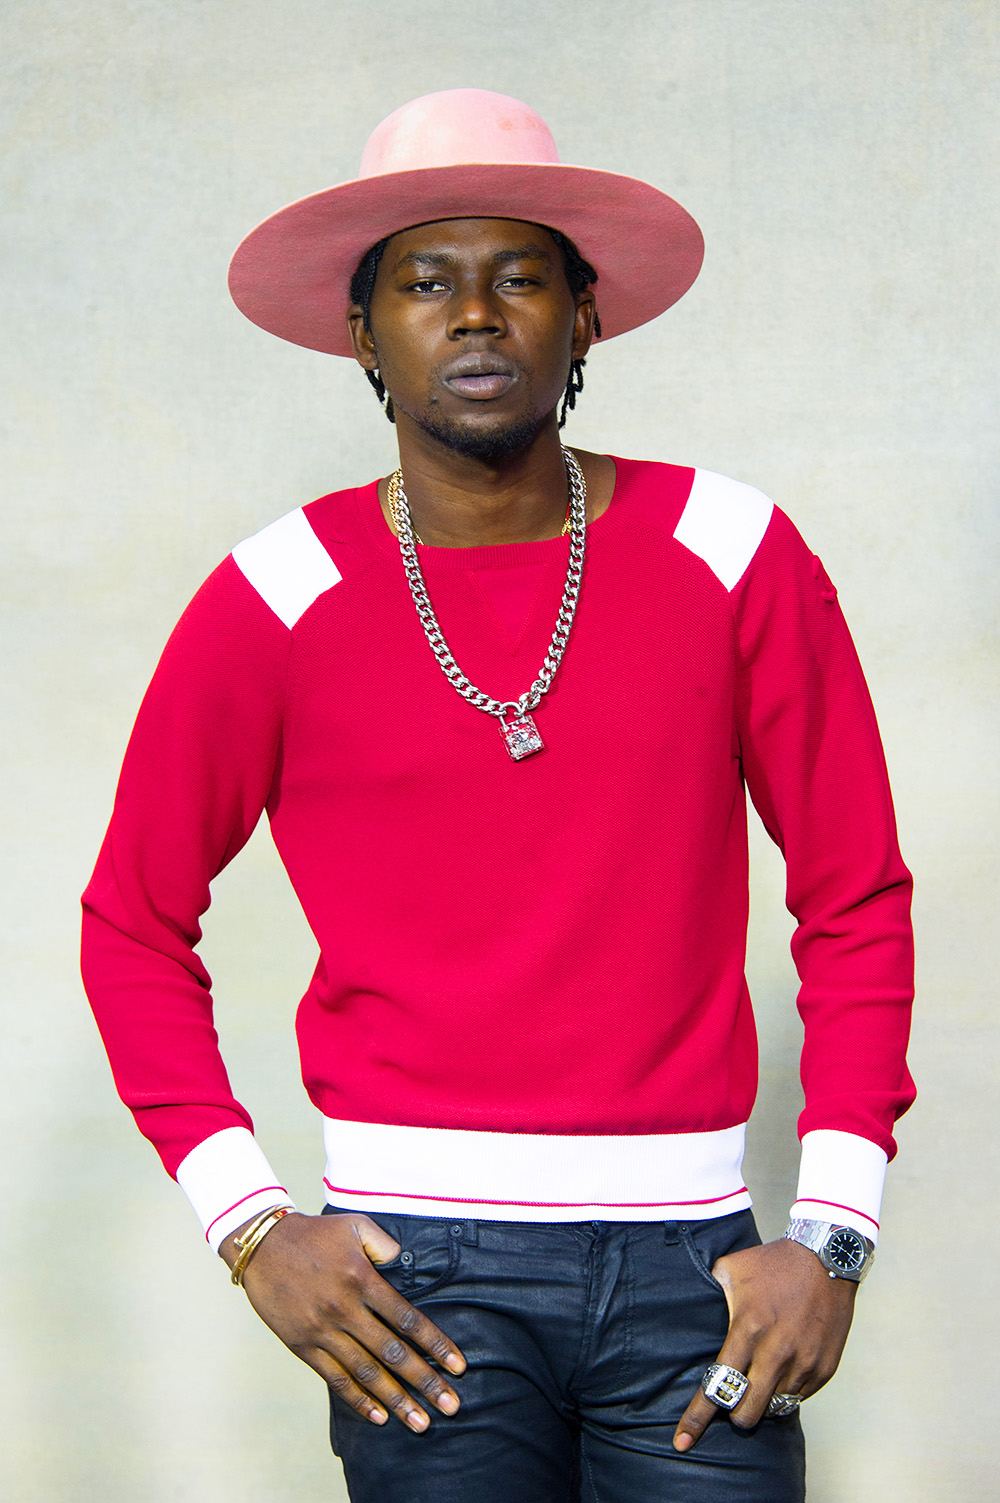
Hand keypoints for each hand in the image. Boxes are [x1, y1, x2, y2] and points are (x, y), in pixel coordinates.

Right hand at [219, 1211, 466, 1432]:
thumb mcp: (354, 1226)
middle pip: (393, 1353)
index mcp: (362, 1279)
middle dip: (425, 1382)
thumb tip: (405, 1264)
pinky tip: (379, 1417)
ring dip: (396, 1400)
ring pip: (366, 1373)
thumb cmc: (314, 1234)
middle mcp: (345, 1309)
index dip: (435, 1344)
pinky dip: (358, 1400)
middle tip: (451, 1406)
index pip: (407, 1319)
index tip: (458, 1367)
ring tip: (421, 1422)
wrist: (261, 1246)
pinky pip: (335, 1379)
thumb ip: (385, 1245)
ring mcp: (323, 1331)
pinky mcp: (303, 1346)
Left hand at [673, 1236, 856, 1451]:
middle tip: (734, 1397)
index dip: (697, 1418)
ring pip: (775, 1408)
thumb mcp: (731, 1270)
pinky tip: (782, 1369)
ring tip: (760, 1377)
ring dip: (763, 1401)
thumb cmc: (773, 1263)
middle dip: (735, 1412)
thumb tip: (689, 1313)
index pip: (717, 1385)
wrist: (826, 1256)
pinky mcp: (824, 1369)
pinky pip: (799, 1397)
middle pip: (747, 1412)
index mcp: (748, 1329)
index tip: (682, 1442)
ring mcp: (804, 1363)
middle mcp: (776, 1352)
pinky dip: (786, 1391)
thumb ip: (710, 1296)